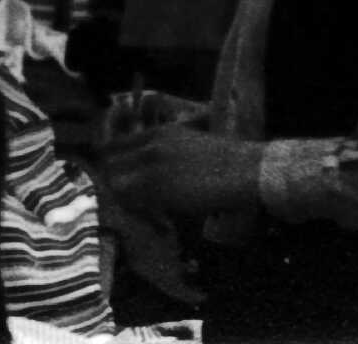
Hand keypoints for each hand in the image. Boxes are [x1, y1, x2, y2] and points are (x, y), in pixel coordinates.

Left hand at [100, 117, 272, 221]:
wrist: (249, 171)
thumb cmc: (229, 162)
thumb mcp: (192, 146)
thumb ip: (165, 155)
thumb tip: (147, 179)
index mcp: (161, 132)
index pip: (114, 146)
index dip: (110, 167)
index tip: (115, 186)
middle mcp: (151, 145)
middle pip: (109, 165)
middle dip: (112, 187)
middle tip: (129, 207)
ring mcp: (152, 165)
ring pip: (115, 186)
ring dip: (125, 204)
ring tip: (147, 219)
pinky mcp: (157, 187)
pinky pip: (132, 203)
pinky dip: (141, 217)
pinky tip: (162, 225)